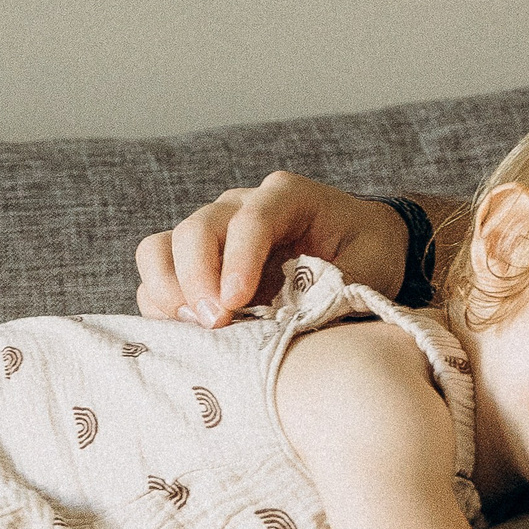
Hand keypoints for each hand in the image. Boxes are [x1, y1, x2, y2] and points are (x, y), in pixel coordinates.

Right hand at [135, 172, 403, 326]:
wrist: (361, 247)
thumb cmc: (366, 252)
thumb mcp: (369, 267)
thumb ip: (338, 288)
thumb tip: (300, 321)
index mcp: (288, 197)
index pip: (252, 219)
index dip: (239, 260)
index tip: (237, 302)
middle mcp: (241, 205)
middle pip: (198, 229)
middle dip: (199, 279)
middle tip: (217, 324)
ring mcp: (214, 231)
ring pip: (164, 246)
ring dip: (170, 290)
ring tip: (195, 328)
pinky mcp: (197, 261)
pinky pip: (159, 274)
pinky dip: (161, 303)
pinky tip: (185, 332)